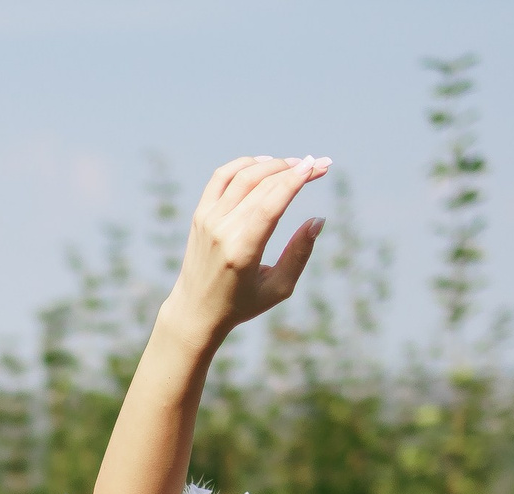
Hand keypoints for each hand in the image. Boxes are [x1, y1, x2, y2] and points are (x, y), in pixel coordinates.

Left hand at [159, 157, 327, 348]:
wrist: (195, 310)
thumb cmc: (242, 303)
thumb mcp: (278, 288)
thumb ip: (299, 254)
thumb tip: (318, 220)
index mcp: (241, 252)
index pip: (270, 205)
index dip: (294, 181)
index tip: (316, 165)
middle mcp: (221, 231)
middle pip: (261, 186)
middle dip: (293, 170)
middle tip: (318, 164)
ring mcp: (207, 220)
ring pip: (242, 176)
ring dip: (272, 164)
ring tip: (296, 164)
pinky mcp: (200, 214)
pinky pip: (221, 177)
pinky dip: (244, 164)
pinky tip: (265, 164)